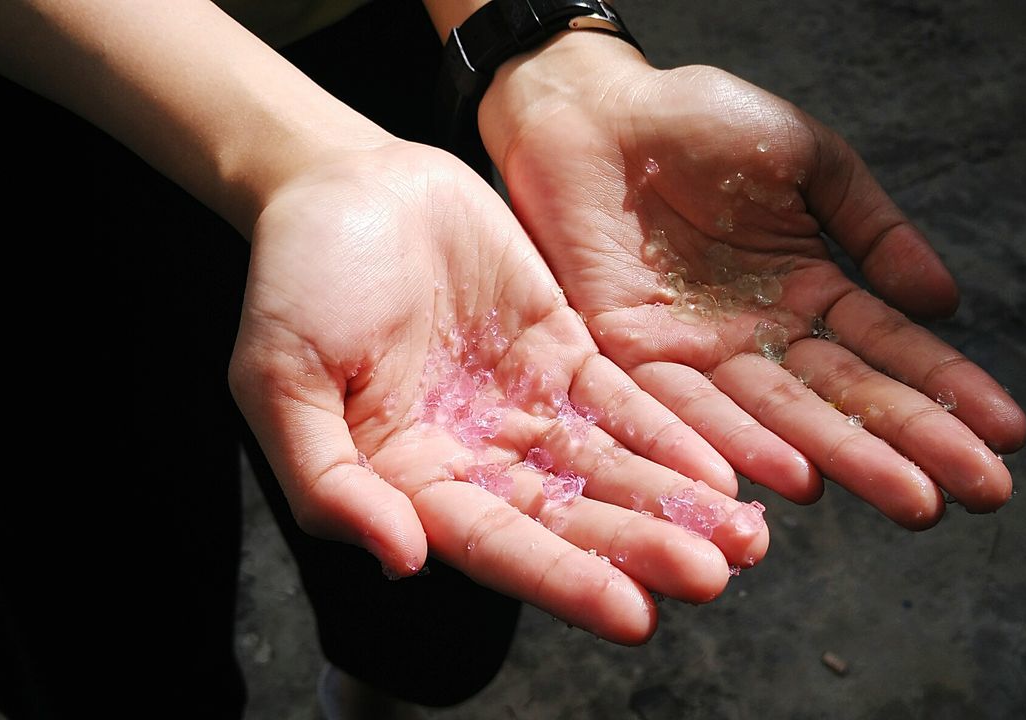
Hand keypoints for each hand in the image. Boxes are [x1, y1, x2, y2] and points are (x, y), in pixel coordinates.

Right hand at [228, 141, 768, 642]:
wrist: (343, 179)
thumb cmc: (293, 279)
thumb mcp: (277, 381)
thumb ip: (329, 481)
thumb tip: (403, 558)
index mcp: (408, 479)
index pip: (495, 544)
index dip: (563, 579)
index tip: (635, 613)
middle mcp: (476, 456)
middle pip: (570, 515)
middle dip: (642, 546)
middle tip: (718, 574)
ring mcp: (525, 404)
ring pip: (609, 466)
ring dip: (675, 504)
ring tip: (747, 539)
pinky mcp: (563, 350)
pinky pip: (624, 400)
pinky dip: (672, 435)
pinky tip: (723, 471)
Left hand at [481, 34, 1025, 528]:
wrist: (596, 111)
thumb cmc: (700, 122)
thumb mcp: (808, 161)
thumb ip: (872, 227)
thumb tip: (944, 301)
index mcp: (808, 290)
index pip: (888, 350)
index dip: (947, 390)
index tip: (1007, 434)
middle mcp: (759, 337)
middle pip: (846, 399)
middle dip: (915, 446)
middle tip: (981, 494)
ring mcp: (699, 353)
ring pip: (781, 418)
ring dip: (847, 461)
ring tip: (915, 500)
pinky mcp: (631, 357)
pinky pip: (688, 407)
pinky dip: (739, 443)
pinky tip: (797, 478)